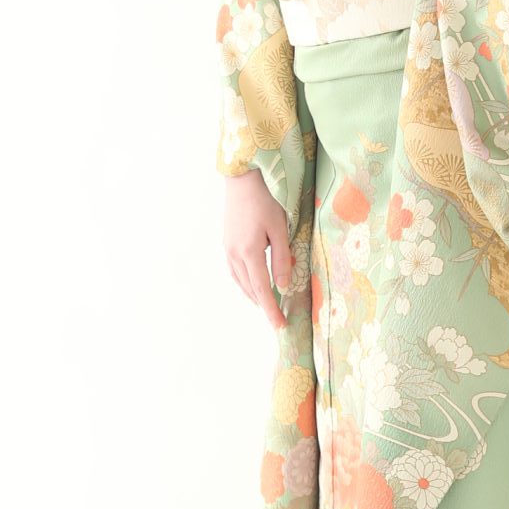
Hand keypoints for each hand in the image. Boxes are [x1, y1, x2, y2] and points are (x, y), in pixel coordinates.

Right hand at [222, 166, 294, 329]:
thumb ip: (281, 259)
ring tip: (266, 305)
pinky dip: (245, 283)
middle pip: (250, 289)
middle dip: (264, 305)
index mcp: (249, 253)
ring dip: (253, 295)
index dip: (271, 309)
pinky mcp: (226, 244)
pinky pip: (235, 272)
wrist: (241, 182)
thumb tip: (282, 286)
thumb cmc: (265, 202)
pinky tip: (252, 284)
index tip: (279, 326)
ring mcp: (227, 250)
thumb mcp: (280, 229)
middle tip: (276, 319)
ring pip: (240, 282)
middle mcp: (234, 255)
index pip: (262, 289)